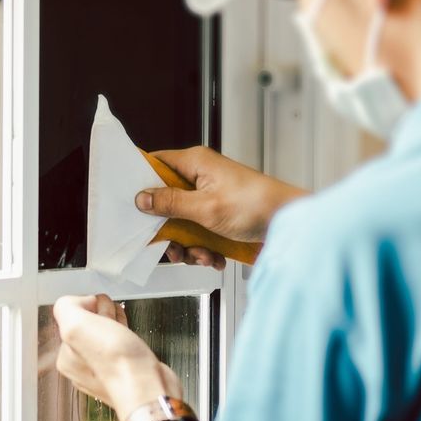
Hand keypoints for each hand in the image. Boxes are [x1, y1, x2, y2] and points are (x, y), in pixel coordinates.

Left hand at [52, 294, 180, 417]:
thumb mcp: (76, 325)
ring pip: (107, 331)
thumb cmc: (117, 363)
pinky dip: (128, 334)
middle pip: (91, 323)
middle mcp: (81, 366)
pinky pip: (122, 342)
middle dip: (105, 316)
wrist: (149, 388)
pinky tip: (133, 339)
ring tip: (125, 332)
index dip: (90, 307)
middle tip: (114, 327)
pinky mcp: (124, 369)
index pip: (73, 316)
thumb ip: (67, 307)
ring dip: (117, 323)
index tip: (99, 315)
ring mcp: (103, 369)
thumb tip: (83, 302)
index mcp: (65, 357)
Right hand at [136, 147, 306, 265]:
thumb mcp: (205, 207)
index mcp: (195, 163)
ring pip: (182, 223)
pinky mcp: (220, 218)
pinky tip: (215, 256)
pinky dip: (205, 249)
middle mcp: (201, 178)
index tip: (132, 203)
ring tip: (202, 254)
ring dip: (189, 245)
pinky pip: (200, 234)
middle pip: (166, 201)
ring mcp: (211, 199)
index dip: (141, 182)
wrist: (289, 224)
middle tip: (172, 245)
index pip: (156, 163)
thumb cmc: (256, 205)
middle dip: (168, 229)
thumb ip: (170, 203)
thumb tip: (142, 198)